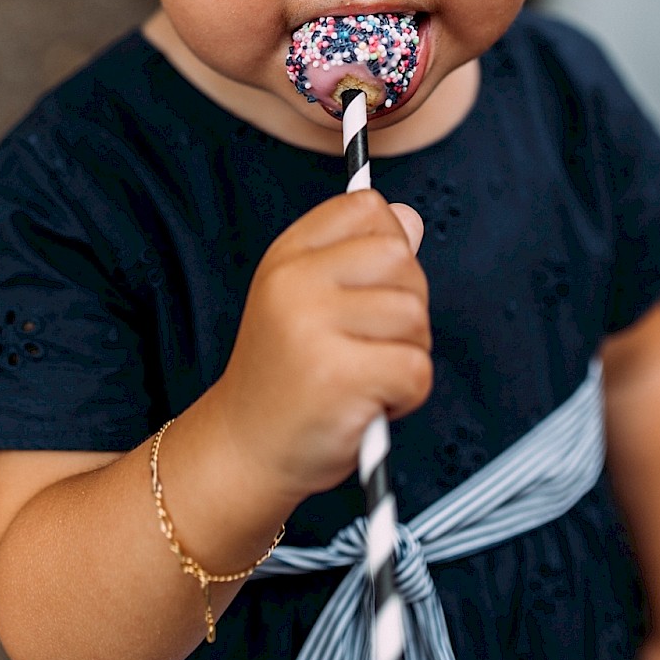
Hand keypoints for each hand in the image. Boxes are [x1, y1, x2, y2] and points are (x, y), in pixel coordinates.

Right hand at [213, 190, 429, 503]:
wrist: (244, 450)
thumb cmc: (287, 377)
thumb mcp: (310, 302)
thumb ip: (360, 257)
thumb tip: (411, 219)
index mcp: (287, 256)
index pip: (365, 208)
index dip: (388, 244)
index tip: (370, 288)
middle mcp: (294, 283)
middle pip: (400, 259)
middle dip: (407, 304)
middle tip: (372, 343)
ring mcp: (312, 327)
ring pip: (414, 316)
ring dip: (408, 354)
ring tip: (365, 376)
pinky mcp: (338, 376)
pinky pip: (416, 369)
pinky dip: (407, 395)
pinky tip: (369, 403)